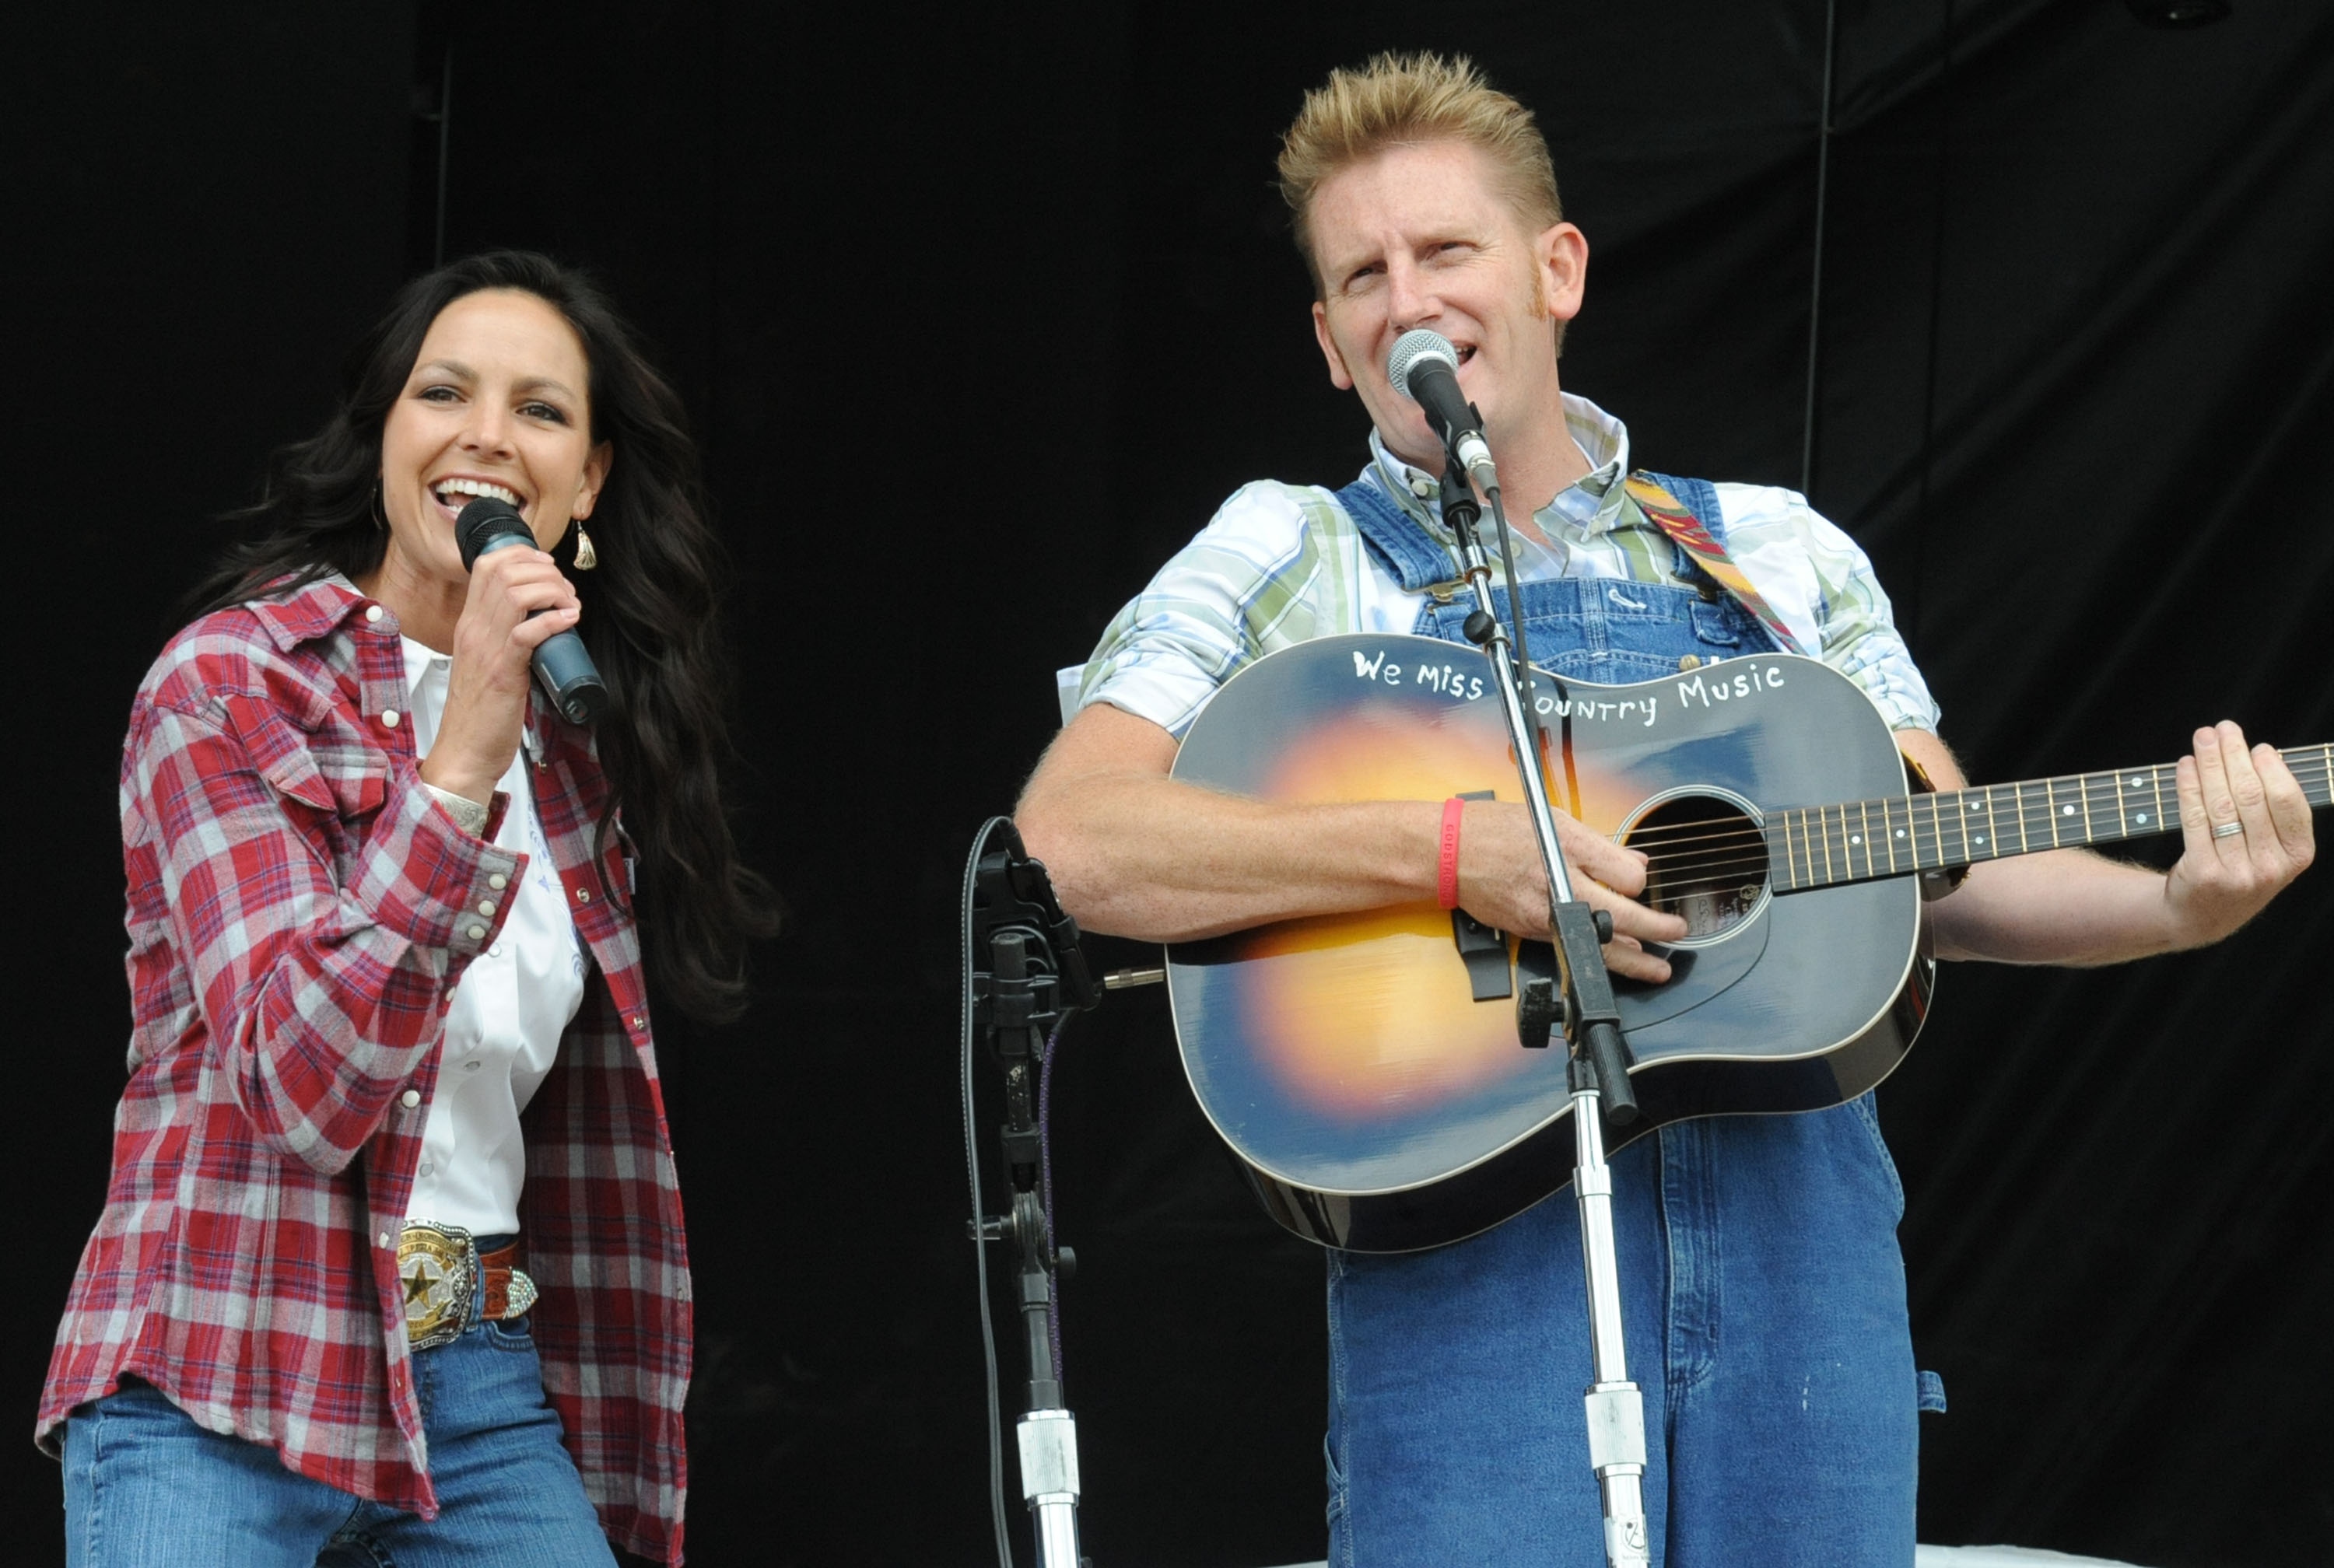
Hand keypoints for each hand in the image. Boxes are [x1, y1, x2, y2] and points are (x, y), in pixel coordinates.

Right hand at [416, 545, 580, 804]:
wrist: (465, 751)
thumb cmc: (482, 711)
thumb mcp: (488, 661)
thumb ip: (504, 637)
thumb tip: (539, 619)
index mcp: (469, 624)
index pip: (487, 565)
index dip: (523, 555)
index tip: (549, 569)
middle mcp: (474, 630)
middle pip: (504, 570)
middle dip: (545, 570)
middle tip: (566, 590)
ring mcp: (486, 649)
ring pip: (516, 593)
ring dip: (553, 590)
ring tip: (571, 605)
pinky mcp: (503, 672)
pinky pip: (526, 631)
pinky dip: (553, 620)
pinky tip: (570, 620)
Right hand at [1454, 800, 1689, 981]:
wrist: (1449, 854)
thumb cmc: (1495, 831)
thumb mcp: (1554, 820)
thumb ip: (1598, 845)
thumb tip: (1633, 863)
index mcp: (1570, 853)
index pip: (1628, 879)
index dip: (1639, 881)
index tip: (1640, 880)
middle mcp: (1561, 889)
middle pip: (1623, 919)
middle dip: (1657, 929)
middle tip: (1677, 931)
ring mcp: (1546, 915)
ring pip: (1599, 945)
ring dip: (1634, 959)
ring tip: (1657, 968)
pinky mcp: (1532, 931)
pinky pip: (1573, 946)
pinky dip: (1598, 953)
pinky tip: (1616, 957)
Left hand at [2164, 721, 2314, 945]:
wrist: (2201, 915)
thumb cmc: (2239, 866)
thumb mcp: (2270, 847)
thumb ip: (2272, 810)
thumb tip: (2258, 753)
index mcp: (2298, 855)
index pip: (2288, 801)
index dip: (2272, 769)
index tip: (2257, 746)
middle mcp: (2272, 867)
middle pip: (2252, 797)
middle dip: (2236, 756)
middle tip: (2223, 728)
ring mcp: (2238, 873)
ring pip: (2222, 805)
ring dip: (2210, 764)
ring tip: (2203, 737)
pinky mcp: (2204, 874)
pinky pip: (2195, 819)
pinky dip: (2189, 786)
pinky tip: (2186, 765)